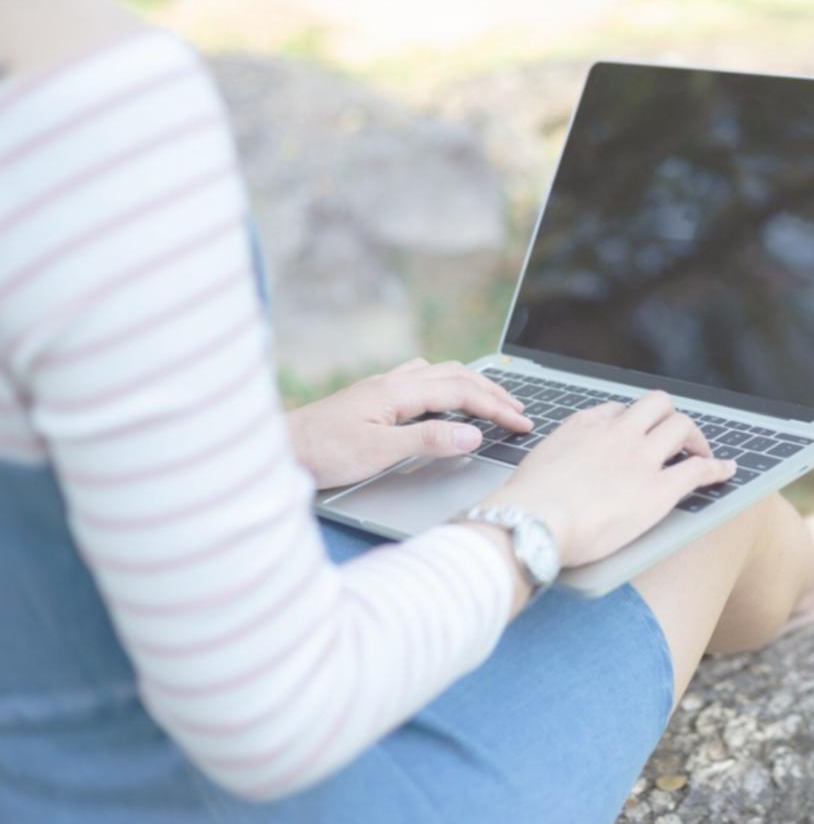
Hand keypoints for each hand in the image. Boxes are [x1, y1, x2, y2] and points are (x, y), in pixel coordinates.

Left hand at [286, 357, 531, 488]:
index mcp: (398, 392)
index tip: (523, 423)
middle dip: (493, 391)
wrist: (277, 448)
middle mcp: (392, 382)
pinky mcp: (373, 397)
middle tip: (521, 411)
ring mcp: (382, 387)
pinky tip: (446, 396)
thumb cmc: (321, 453)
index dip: (496, 407)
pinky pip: (423, 379)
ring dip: (472, 383)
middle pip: (456, 375)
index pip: (461, 393)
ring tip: (494, 398)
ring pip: (440, 372)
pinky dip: (448, 384)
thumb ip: (427, 441)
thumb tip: (473, 435)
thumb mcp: (377, 452)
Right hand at [479, 390, 735, 567]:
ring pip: (682, 425)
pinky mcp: (659, 489)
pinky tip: (727, 470)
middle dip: (670, 417)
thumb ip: (556, 462)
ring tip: (701, 453)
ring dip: (696, 438)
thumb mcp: (537, 467)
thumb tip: (555, 478)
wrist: (533, 522)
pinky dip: (718, 468)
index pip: (619, 410)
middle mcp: (618, 433)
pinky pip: (699, 469)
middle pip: (658, 404)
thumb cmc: (525, 505)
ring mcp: (641, 458)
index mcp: (585, 425)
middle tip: (676, 438)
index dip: (632, 422)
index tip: (636, 435)